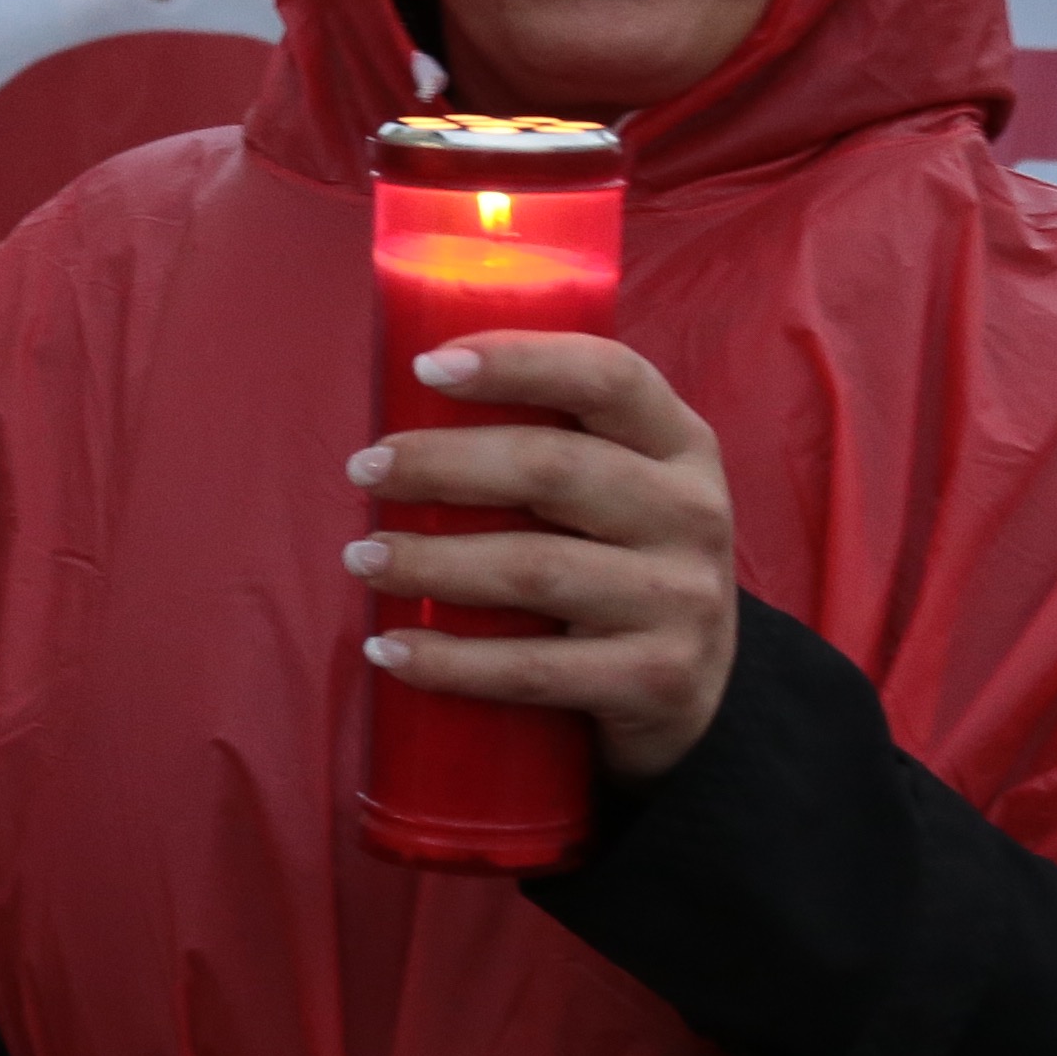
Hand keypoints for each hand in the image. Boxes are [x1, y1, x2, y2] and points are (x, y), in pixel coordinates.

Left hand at [345, 329, 739, 782]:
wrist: (694, 694)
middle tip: (364, 471)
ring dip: (430, 563)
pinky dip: (449, 660)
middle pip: (553, 469)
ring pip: (533, 569)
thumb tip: (415, 390)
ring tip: (363, 558)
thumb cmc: (622, 563)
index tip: (426, 366)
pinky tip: (389, 649)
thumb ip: (556, 439)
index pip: (607, 377)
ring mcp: (681, 600)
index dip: (518, 361)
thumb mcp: (623, 488)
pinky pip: (532, 668)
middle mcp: (693, 513)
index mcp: (681, 444)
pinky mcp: (656, 680)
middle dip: (443, 464)